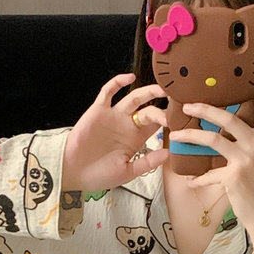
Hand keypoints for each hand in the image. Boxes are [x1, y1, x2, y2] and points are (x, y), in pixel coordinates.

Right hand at [62, 73, 169, 191]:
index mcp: (136, 140)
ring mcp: (114, 116)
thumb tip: (168, 153)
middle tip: (175, 105)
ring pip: (133, 98)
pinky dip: (118, 82)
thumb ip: (147, 162)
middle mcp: (127, 126)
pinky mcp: (99, 110)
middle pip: (149, 110)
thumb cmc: (100, 175)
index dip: (168, 121)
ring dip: (148, 92)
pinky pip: (108, 92)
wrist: (74, 172)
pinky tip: (130, 78)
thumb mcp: (128, 172)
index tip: (179, 121)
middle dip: (162, 108)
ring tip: (162, 88)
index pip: (156, 126)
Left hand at [167, 50, 253, 236]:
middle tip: (188, 105)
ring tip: (177, 136)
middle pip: (229, 118)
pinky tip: (189, 181)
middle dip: (206, 109)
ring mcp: (247, 160)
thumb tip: (228, 129)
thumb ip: (250, 142)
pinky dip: (197, 179)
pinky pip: (209, 174)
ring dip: (192, 138)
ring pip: (214, 140)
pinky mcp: (235, 177)